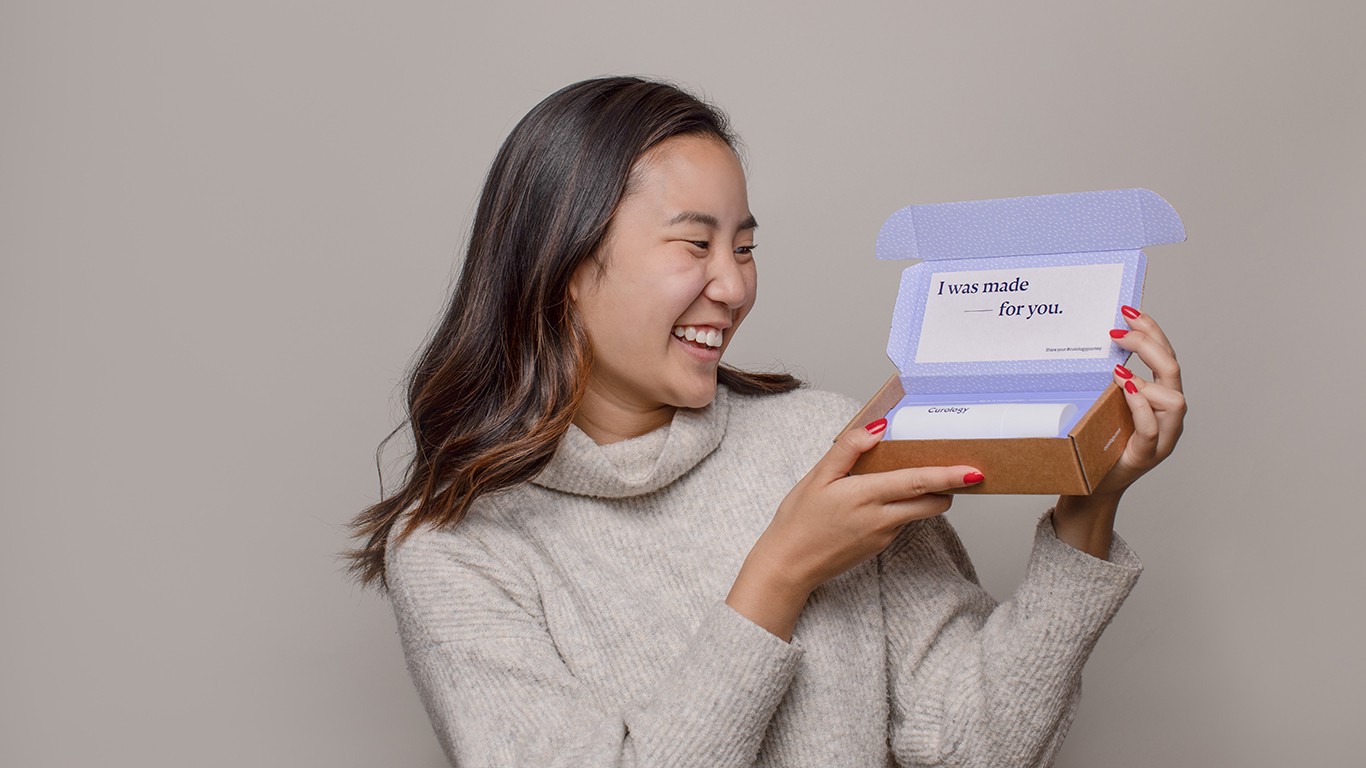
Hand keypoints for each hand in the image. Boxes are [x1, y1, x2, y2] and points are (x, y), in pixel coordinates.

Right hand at [726, 419, 982, 638]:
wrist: (788, 565)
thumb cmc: (798, 519)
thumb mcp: (816, 477)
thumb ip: (848, 449)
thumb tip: (876, 427)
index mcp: (865, 496)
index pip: (917, 483)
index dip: (948, 477)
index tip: (974, 471)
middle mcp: (881, 518)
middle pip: (932, 503)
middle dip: (947, 487)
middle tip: (953, 468)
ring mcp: (883, 535)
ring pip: (919, 512)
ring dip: (925, 496)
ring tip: (911, 477)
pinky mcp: (880, 546)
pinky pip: (901, 522)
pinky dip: (902, 507)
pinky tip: (882, 499)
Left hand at [1053, 306, 1186, 556]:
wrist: (1091, 485)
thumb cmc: (1095, 443)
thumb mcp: (1099, 403)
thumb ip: (1102, 381)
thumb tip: (1082, 343)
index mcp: (1158, 397)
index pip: (1165, 355)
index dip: (1151, 330)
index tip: (1128, 310)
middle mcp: (1167, 415)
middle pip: (1173, 370)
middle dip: (1150, 344)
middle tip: (1118, 333)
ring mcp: (1162, 437)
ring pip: (1174, 399)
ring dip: (1147, 379)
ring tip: (1119, 372)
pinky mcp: (1146, 455)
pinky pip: (1151, 428)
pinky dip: (1140, 406)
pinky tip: (1125, 390)